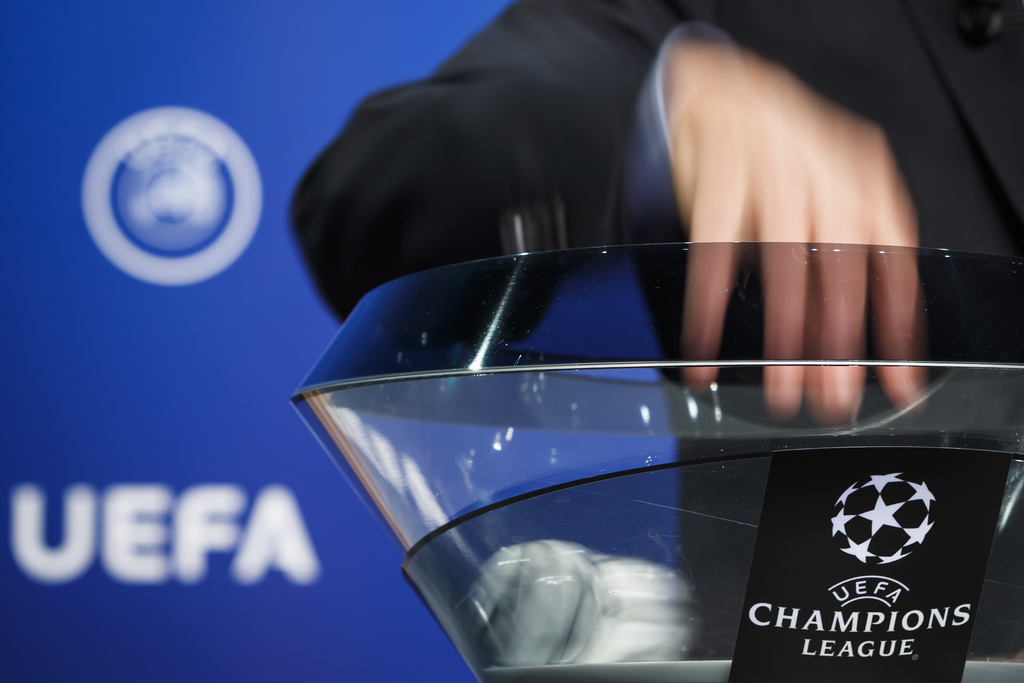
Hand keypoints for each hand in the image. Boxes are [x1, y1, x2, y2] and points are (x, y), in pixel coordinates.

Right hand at [666, 44, 925, 421]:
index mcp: (863, 181)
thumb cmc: (780, 153)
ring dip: (784, 335)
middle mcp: (826, 174)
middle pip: (841, 272)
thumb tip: (849, 339)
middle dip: (838, 344)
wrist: (721, 90)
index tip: (896, 379)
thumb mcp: (830, 190)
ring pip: (785, 266)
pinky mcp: (718, 176)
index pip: (892, 262)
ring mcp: (772, 171)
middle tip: (832, 397)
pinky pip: (714, 254)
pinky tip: (706, 345)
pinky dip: (709, 308)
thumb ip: (842, 255)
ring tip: (780, 387)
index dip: (896, 325)